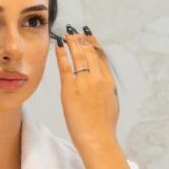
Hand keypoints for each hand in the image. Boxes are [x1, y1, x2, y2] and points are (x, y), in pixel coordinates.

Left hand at [55, 27, 119, 153]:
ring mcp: (84, 83)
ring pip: (78, 56)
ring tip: (66, 34)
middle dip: (81, 39)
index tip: (88, 35)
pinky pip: (65, 67)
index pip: (101, 56)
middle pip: (89, 52)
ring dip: (72, 42)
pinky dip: (61, 54)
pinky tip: (57, 46)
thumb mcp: (111, 102)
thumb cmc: (104, 125)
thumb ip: (107, 88)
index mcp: (109, 81)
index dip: (94, 43)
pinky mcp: (70, 90)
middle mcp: (98, 78)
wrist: (98, 138)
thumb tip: (104, 82)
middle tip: (75, 30)